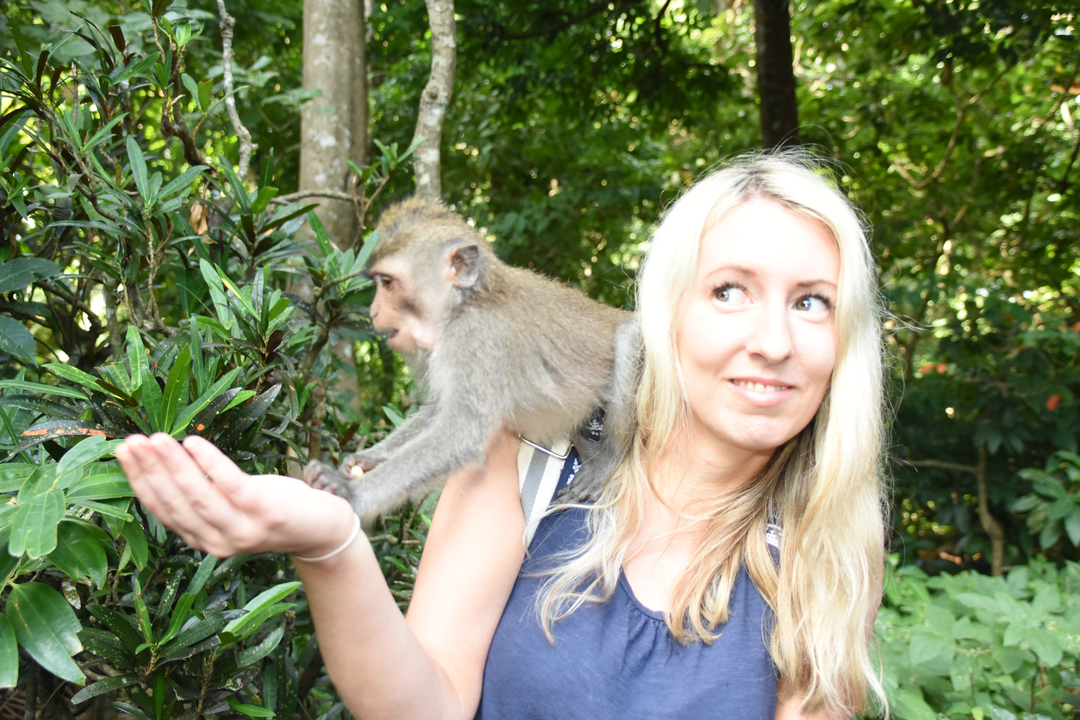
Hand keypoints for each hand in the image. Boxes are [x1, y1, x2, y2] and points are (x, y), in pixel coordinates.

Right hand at [116, 433, 357, 558]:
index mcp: (202, 539)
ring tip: (156, 439)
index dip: (140, 481)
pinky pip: (232, 486)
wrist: (322, 529)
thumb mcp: (230, 505)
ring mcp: (242, 530)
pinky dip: (210, 464)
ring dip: (173, 466)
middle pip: (176, 503)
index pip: (162, 509)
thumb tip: (163, 459)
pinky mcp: (266, 514)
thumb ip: (201, 494)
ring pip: (199, 496)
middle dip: (150, 470)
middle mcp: (217, 541)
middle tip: (132, 441)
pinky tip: (193, 443)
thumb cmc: (271, 509)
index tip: (123, 451)